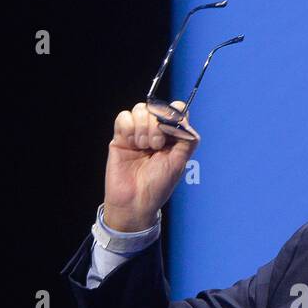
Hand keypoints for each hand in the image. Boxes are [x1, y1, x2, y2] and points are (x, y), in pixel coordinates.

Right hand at [102, 100, 199, 230]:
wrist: (135, 201)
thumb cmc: (158, 185)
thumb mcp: (179, 162)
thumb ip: (187, 139)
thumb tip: (184, 118)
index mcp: (172, 137)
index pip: (175, 110)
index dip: (174, 112)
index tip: (172, 126)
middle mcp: (155, 132)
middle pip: (156, 107)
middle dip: (157, 125)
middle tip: (156, 146)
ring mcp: (138, 133)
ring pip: (139, 109)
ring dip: (142, 127)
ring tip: (143, 147)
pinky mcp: (120, 137)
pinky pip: (123, 117)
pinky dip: (128, 127)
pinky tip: (131, 144)